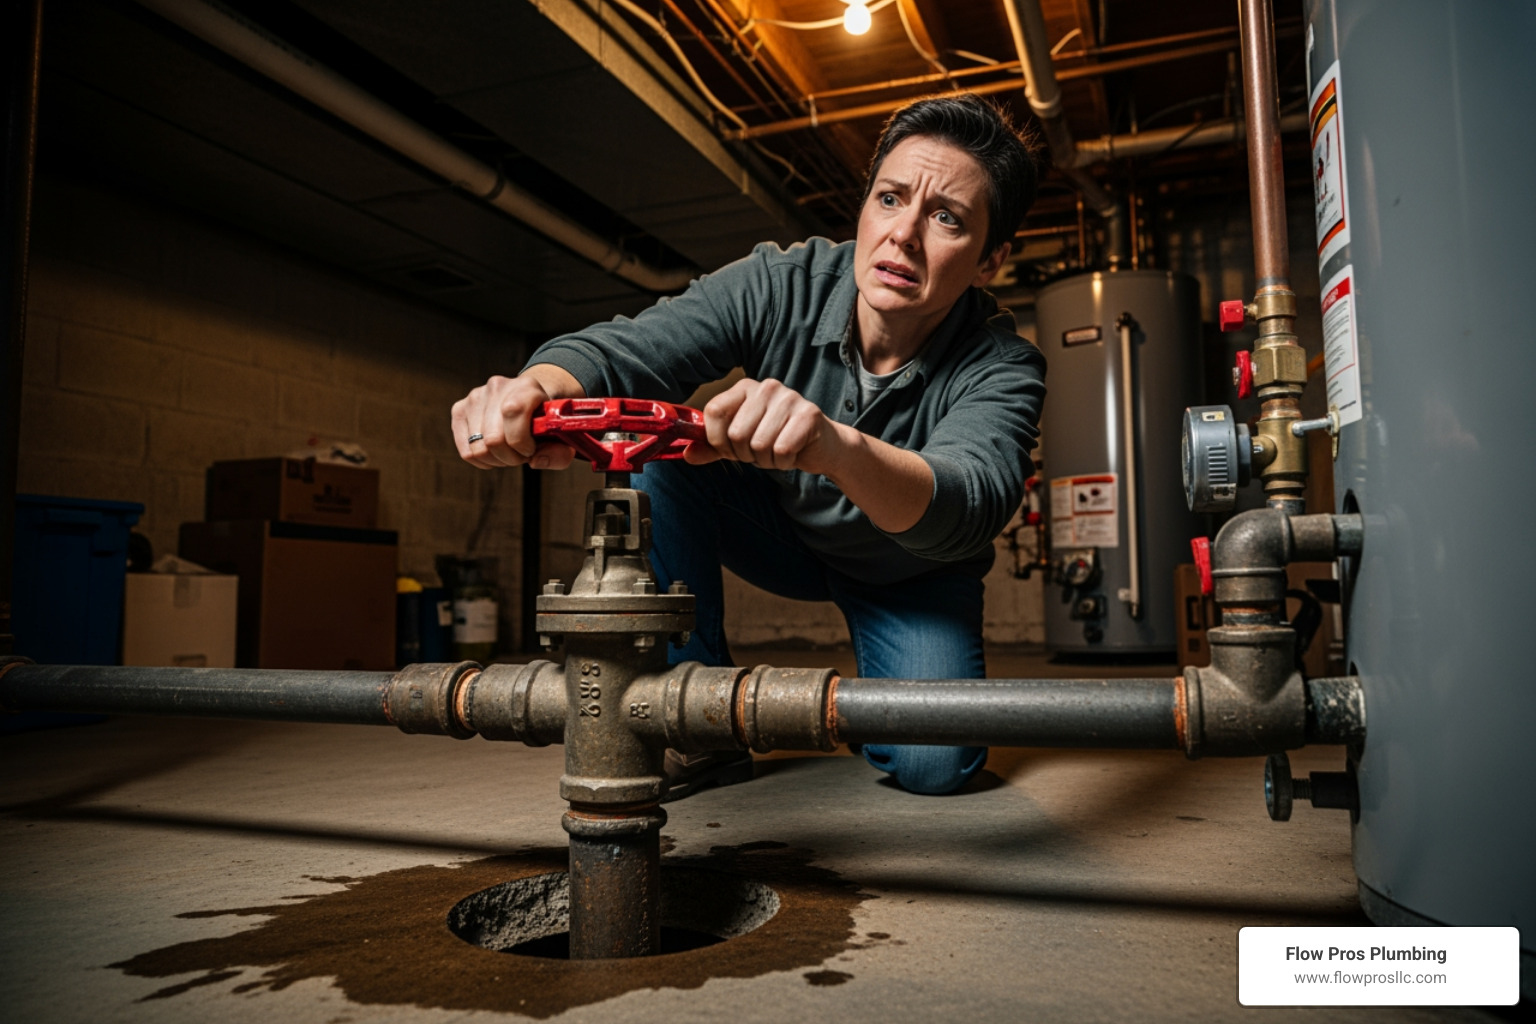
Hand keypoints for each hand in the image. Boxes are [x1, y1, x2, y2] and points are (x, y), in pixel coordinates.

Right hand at [451, 368, 580, 469]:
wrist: (528, 401)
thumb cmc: (545, 422)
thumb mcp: (561, 437)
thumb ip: (560, 454)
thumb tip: (535, 461)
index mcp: (526, 386)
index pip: (513, 411)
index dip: (521, 441)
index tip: (531, 449)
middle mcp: (497, 386)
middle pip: (493, 439)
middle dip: (510, 457)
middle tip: (521, 454)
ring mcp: (475, 396)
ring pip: (478, 448)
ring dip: (497, 460)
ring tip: (509, 451)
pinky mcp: (459, 409)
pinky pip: (466, 451)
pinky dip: (482, 460)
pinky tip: (494, 452)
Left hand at [687, 378, 840, 472]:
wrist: (822, 446)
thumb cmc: (777, 440)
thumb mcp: (740, 444)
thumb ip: (713, 447)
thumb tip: (687, 453)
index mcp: (745, 387)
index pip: (714, 411)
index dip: (717, 439)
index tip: (730, 449)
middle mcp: (766, 387)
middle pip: (736, 434)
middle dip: (746, 454)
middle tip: (761, 451)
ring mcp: (789, 398)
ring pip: (759, 444)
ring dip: (767, 460)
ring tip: (778, 451)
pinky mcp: (808, 415)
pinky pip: (782, 450)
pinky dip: (784, 462)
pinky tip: (793, 454)